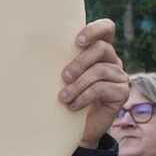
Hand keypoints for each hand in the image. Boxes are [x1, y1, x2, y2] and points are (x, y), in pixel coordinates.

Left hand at [59, 20, 129, 147]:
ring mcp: (119, 76)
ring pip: (101, 70)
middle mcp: (112, 60)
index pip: (107, 28)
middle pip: (102, 48)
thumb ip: (60, 58)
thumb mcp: (61, 75)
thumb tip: (34, 45)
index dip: (95, 29)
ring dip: (78, 84)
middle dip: (80, 61)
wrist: (73, 127)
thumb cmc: (64, 95)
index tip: (77, 41)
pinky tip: (73, 106)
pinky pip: (103, 88)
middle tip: (64, 76)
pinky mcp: (122, 93)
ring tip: (64, 97)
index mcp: (98, 49)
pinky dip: (84, 96)